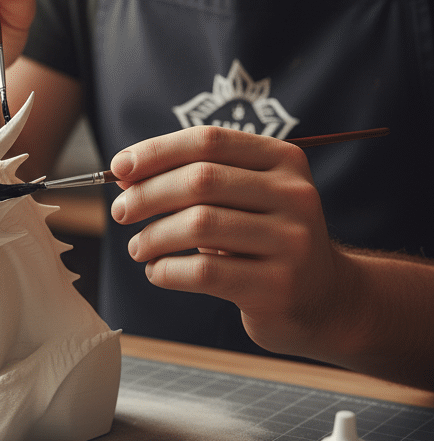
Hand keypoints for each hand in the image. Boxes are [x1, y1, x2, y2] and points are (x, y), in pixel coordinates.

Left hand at [107, 126, 360, 357]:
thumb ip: (192, 179)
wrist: (322, 299)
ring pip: (199, 225)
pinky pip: (204, 272)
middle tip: (120, 211)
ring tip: (138, 246)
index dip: (156, 151)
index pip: (209, 141)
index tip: (118, 167)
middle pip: (201, 180)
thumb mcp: (242, 198)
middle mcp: (294, 196)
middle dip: (147, 194)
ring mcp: (291, 242)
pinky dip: (167, 271)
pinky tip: (157, 271)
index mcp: (284, 161)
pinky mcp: (278, 287)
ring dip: (153, 236)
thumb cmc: (264, 239)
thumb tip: (125, 172)